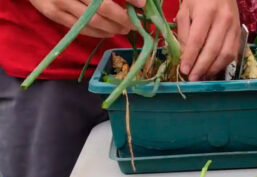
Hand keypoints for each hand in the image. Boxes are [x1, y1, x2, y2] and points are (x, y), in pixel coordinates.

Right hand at [29, 0, 145, 37]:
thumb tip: (137, 0)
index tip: (142, 4)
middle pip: (103, 8)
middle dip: (123, 18)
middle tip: (135, 22)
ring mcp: (60, 2)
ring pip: (93, 21)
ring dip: (113, 28)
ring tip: (125, 28)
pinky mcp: (53, 14)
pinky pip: (80, 28)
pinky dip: (98, 33)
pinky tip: (109, 32)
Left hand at [177, 0, 240, 80]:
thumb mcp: (185, 11)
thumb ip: (184, 33)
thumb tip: (185, 57)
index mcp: (207, 12)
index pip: (197, 40)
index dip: (191, 57)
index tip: (184, 70)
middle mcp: (223, 20)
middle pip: (213, 49)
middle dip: (201, 67)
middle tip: (192, 79)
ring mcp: (234, 27)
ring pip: (225, 54)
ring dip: (213, 69)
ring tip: (202, 77)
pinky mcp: (239, 34)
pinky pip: (233, 53)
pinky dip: (222, 65)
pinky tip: (212, 70)